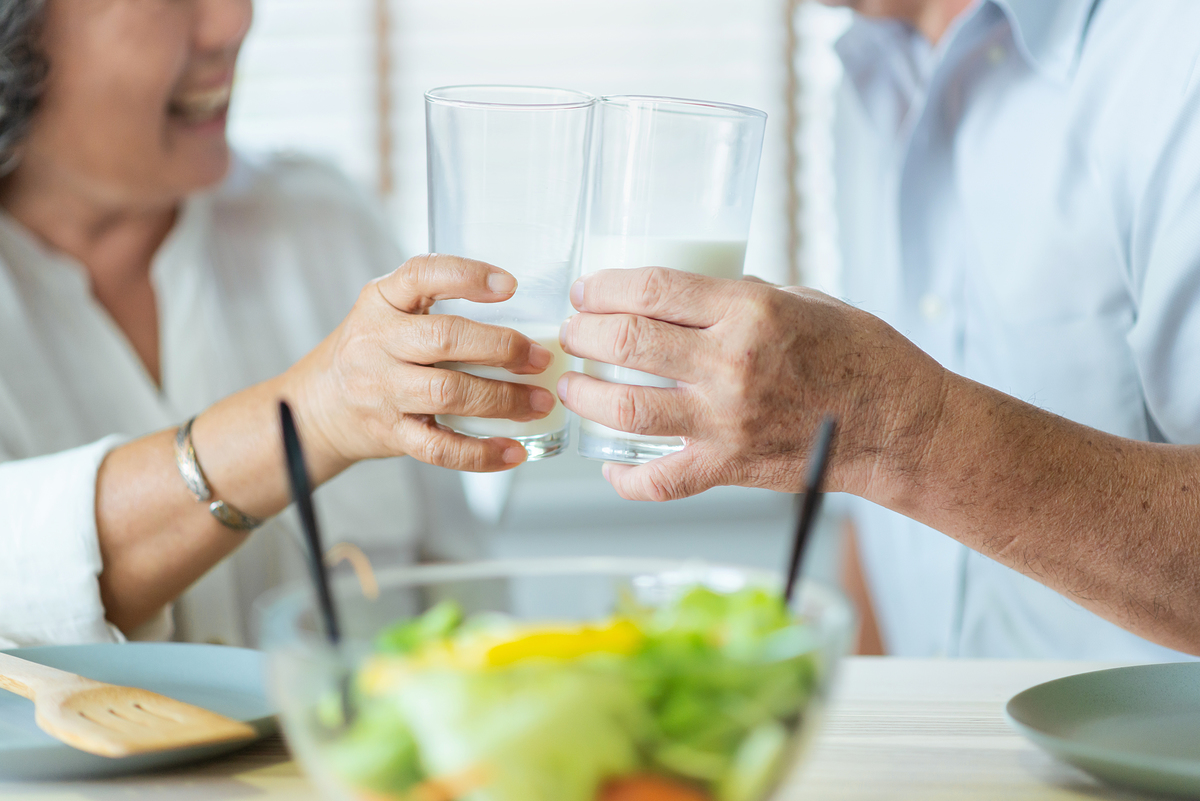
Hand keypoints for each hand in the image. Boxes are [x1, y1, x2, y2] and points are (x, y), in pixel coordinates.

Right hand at [284, 254, 555, 475]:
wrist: (317, 406)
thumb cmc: (371, 352)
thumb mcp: (388, 311)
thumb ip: (436, 304)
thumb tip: (522, 314)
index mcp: (381, 301)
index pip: (421, 275)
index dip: (467, 277)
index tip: (510, 286)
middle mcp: (377, 342)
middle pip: (444, 339)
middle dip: (501, 347)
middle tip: (540, 357)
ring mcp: (382, 391)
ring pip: (448, 393)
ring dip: (503, 399)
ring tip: (539, 401)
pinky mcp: (391, 433)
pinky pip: (440, 447)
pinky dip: (481, 453)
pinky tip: (513, 450)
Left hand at [557, 267, 948, 500]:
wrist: (899, 425)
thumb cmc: (860, 356)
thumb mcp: (801, 300)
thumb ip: (739, 297)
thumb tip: (685, 299)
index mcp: (750, 311)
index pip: (653, 289)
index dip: (605, 286)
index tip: (587, 289)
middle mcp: (731, 364)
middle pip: (627, 341)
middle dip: (584, 332)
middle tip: (573, 332)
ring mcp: (726, 421)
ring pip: (626, 407)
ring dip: (586, 394)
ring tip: (574, 385)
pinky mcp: (730, 467)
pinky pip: (660, 481)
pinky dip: (625, 478)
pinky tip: (608, 464)